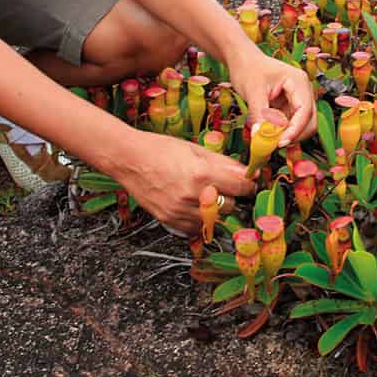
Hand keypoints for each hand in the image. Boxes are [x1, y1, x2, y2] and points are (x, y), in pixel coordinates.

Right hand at [116, 129, 255, 234]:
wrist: (128, 159)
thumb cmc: (160, 149)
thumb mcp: (195, 149)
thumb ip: (223, 163)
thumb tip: (247, 172)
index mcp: (201, 174)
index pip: (241, 188)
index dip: (248, 185)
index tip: (248, 183)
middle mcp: (192, 196)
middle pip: (230, 206)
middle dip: (230, 196)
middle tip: (223, 186)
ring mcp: (180, 211)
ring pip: (214, 220)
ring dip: (215, 209)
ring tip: (204, 194)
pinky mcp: (169, 220)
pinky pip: (196, 228)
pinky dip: (199, 219)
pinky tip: (193, 205)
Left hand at [230, 49, 316, 147]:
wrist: (243, 61)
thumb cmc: (248, 68)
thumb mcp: (252, 91)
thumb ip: (258, 114)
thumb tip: (261, 136)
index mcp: (298, 82)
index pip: (305, 111)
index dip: (295, 129)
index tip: (280, 142)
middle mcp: (303, 91)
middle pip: (309, 121)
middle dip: (294, 134)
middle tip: (273, 143)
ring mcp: (298, 99)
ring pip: (301, 125)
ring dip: (287, 134)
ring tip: (267, 137)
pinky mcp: (290, 106)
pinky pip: (291, 124)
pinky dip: (281, 132)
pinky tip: (268, 132)